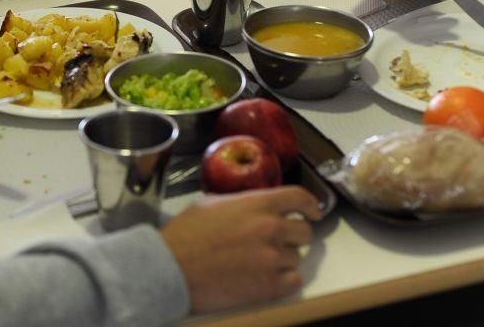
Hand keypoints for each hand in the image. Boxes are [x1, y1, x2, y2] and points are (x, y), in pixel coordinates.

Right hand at [160, 186, 321, 313]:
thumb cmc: (184, 236)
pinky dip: (283, 280)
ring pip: (297, 258)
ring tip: (257, 262)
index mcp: (256, 204)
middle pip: (304, 232)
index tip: (313, 211)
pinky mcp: (268, 285)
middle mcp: (269, 228)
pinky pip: (294, 281)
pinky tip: (265, 277)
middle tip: (275, 242)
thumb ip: (241, 203)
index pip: (299, 198)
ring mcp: (271, 258)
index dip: (310, 204)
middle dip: (292, 236)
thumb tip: (251, 207)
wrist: (170, 267)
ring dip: (282, 260)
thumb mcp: (211, 203)